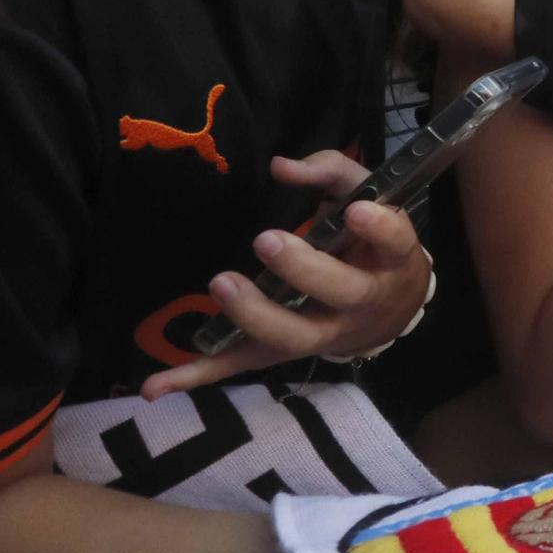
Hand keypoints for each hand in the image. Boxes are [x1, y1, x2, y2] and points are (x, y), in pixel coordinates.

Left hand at [141, 152, 431, 398]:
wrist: (390, 308)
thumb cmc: (369, 242)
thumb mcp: (364, 198)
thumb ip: (327, 173)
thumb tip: (280, 167)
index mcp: (390, 259)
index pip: (395, 243)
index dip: (380, 230)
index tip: (356, 210)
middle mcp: (363, 302)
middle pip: (343, 294)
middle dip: (304, 270)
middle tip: (266, 240)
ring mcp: (324, 333)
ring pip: (294, 338)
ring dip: (255, 317)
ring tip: (222, 283)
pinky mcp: (283, 350)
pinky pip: (242, 364)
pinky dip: (200, 375)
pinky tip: (156, 385)